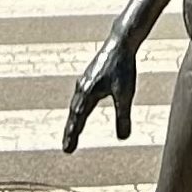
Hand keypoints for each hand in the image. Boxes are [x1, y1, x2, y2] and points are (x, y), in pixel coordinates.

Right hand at [64, 29, 137, 151]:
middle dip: (71, 131)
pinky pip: (81, 96)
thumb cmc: (123, 67)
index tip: (67, 149)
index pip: (78, 119)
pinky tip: (81, 109)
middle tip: (67, 148)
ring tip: (72, 132)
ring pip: (77, 104)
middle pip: (74, 113)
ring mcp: (85, 80)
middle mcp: (82, 87)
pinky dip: (79, 107)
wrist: (121, 41)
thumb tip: (123, 139)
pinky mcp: (91, 75)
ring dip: (74, 119)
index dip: (72, 135)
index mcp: (88, 92)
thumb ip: (123, 116)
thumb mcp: (125, 94)